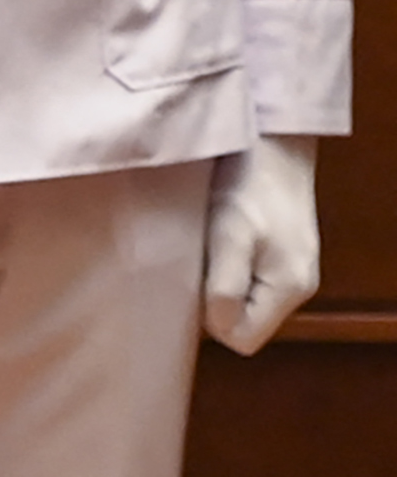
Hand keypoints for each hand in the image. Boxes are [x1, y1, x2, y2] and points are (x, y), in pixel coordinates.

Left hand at [205, 135, 318, 352]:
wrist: (273, 139)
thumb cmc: (251, 185)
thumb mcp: (231, 235)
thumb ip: (225, 285)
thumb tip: (216, 328)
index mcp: (288, 289)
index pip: (243, 339)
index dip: (211, 322)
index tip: (185, 288)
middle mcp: (294, 287)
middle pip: (244, 320)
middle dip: (211, 303)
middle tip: (184, 267)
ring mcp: (288, 267)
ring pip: (242, 297)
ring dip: (216, 280)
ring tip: (195, 250)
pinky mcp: (277, 249)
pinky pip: (246, 274)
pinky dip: (224, 263)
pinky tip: (207, 239)